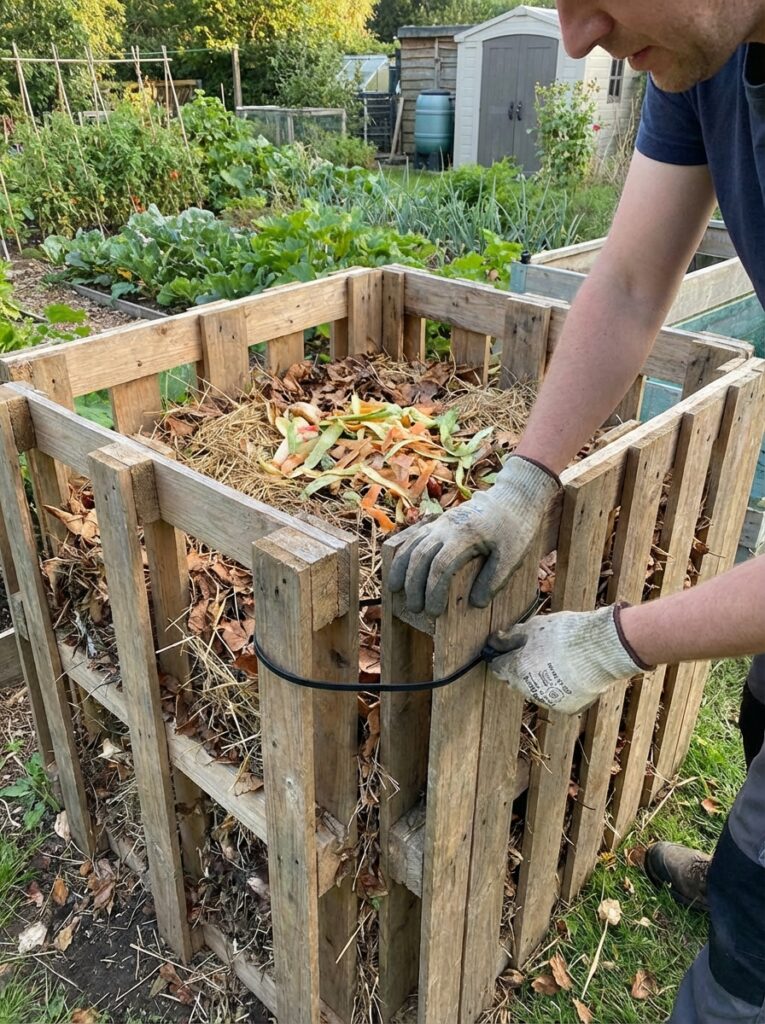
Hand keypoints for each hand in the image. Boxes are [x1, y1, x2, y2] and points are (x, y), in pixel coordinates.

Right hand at [388, 455, 559, 616]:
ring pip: (412, 545)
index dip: (433, 591)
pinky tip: (399, 570)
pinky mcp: (439, 522)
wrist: (514, 498)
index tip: (434, 612)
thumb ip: (495, 580)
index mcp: (466, 535)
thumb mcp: (513, 556)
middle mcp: (448, 527)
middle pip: (421, 557)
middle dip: (414, 585)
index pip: (441, 566)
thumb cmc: (515, 528)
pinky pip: (414, 537)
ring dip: (402, 570)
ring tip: (397, 592)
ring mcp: (441, 522)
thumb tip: (475, 603)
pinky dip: (403, 554)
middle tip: (416, 609)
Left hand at [485, 604, 650, 714]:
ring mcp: (548, 701)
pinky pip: (556, 697)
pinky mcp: (567, 708)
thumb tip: (496, 641)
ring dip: (539, 679)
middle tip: (534, 652)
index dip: (500, 656)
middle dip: (519, 668)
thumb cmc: (566, 634)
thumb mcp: (533, 627)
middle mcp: (528, 690)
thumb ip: (510, 637)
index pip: (497, 667)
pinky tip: (568, 673)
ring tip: (556, 661)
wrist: (601, 649)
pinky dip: (559, 688)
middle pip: (515, 680)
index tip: (506, 649)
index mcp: (516, 670)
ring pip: (536, 691)